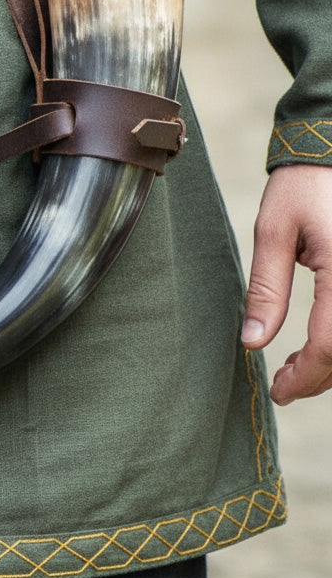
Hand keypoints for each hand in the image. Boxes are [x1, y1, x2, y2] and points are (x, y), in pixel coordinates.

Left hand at [241, 163, 331, 404]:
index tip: (277, 392)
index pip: (331, 346)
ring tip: (296, 365)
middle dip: (320, 376)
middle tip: (283, 384)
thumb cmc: (302, 186)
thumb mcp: (273, 233)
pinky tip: (320, 343)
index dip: (304, 378)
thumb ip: (266, 290)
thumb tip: (253, 342)